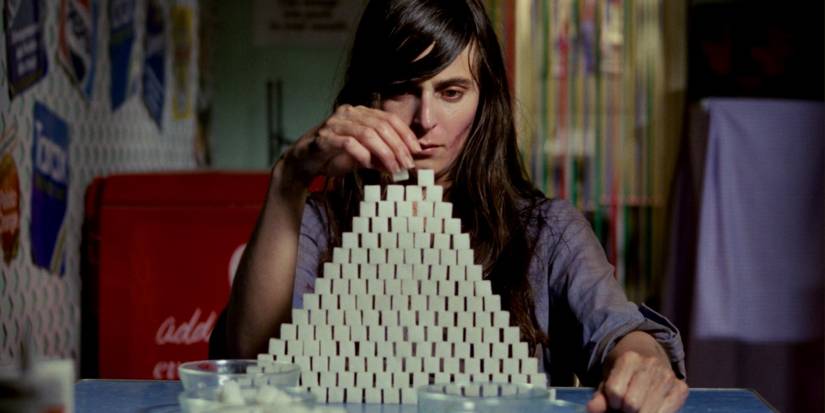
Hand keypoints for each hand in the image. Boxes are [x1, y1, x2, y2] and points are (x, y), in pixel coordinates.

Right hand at [280, 104, 421, 184]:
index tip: (416, 151)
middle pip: (381, 125)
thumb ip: (380, 157)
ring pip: (367, 133)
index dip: (405, 134)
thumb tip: (402, 165)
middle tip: (407, 164)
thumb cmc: (333, 157)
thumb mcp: (363, 157)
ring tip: (394, 168)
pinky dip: (362, 154)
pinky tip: (368, 165)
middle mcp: (348, 114)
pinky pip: (348, 143)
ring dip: (384, 152)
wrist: (303, 163)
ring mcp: (335, 124)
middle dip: (397, 146)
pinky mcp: (324, 137)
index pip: (389, 118)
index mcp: (359, 113)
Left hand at [587, 351, 687, 412]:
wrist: (648, 354)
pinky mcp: (681, 388)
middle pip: (632, 404)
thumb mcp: (608, 379)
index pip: (615, 391)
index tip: (614, 399)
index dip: (612, 401)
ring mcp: (668, 376)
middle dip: (626, 410)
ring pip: (649, 411)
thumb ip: (601, 396)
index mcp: (629, 358)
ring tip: (637, 407)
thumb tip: (592, 409)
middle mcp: (651, 364)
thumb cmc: (623, 372)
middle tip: (626, 406)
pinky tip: (650, 407)